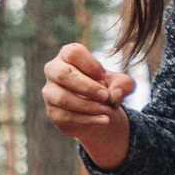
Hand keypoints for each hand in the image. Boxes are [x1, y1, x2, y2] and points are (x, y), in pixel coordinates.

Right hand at [42, 43, 135, 168]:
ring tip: (108, 111)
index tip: (104, 76)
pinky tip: (103, 120)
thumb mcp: (121, 83)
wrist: (97, 111)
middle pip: (63, 74)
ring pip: (63, 98)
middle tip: (106, 96)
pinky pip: (66, 116)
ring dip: (88, 106)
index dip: (91, 65)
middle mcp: (54, 70)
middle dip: (87, 87)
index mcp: (68, 55)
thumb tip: (114, 94)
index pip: (74, 53)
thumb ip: (124, 84)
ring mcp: (50, 92)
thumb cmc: (106, 88)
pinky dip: (88, 120)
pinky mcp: (52, 112)